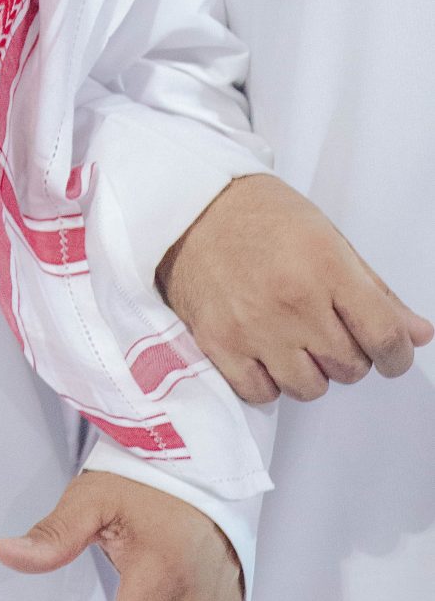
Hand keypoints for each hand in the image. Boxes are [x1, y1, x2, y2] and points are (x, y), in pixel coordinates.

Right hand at [158, 172, 432, 404]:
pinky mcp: (219, 343)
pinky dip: (269, 382)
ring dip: (310, 372)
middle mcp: (292, 301)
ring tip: (295, 342)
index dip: (396, 355)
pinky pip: (261, 393)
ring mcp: (253, 326)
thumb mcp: (328, 239)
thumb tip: (417, 334)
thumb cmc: (260, 216)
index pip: (384, 336)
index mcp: (325, 267)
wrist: (189, 207)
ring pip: (309, 387)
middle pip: (349, 367)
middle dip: (349, 355)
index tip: (390, 354)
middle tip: (329, 331)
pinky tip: (266, 353)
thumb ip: (375, 291)